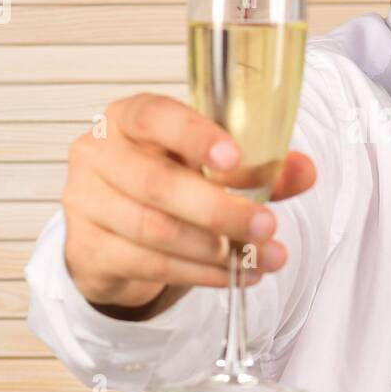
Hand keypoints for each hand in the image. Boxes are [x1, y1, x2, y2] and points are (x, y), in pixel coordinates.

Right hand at [61, 93, 315, 311]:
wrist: (113, 228)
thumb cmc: (164, 180)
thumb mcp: (208, 165)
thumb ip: (256, 166)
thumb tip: (305, 171)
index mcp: (129, 118)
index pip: (155, 116)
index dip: (195, 136)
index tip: (234, 158)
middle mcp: (99, 154)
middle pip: (158, 183)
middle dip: (220, 210)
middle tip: (267, 226)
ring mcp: (85, 202)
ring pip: (154, 230)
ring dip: (215, 251)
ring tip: (261, 259)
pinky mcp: (86, 248)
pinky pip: (148, 264)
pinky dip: (198, 274)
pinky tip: (230, 276)